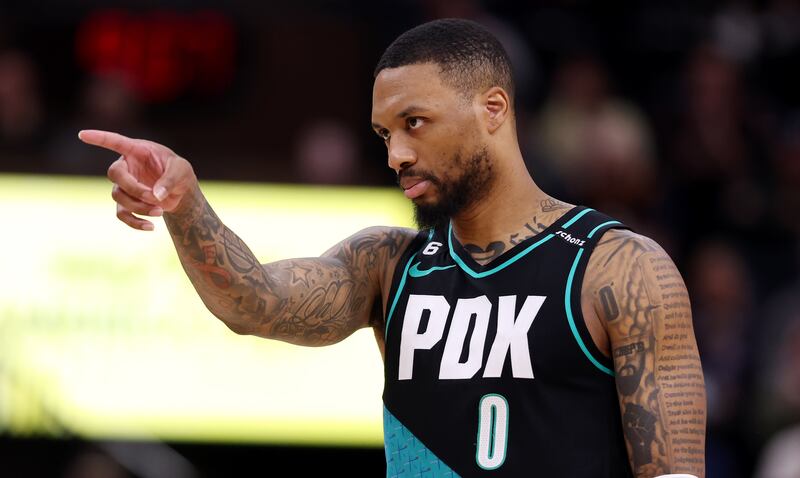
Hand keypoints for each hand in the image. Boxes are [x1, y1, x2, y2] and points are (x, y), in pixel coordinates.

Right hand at [78, 130, 196, 230]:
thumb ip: (170, 180)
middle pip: (115, 174)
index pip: (115, 142)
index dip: (99, 138)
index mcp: (137, 151)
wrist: (180, 191)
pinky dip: (135, 222)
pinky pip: (122, 214)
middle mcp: (126, 166)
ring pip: (118, 196)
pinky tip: (151, 227)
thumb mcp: (181, 170)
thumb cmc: (179, 172)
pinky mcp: (127, 202)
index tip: (82, 134)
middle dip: (134, 188)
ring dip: (139, 206)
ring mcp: (124, 185)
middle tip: (154, 197)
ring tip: (161, 210)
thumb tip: (156, 195)